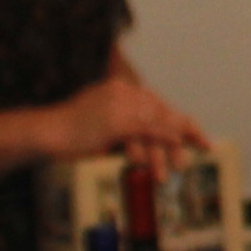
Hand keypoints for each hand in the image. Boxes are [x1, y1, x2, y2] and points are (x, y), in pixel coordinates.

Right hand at [52, 74, 201, 169]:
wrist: (46, 132)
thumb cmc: (67, 133)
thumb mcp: (97, 121)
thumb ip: (119, 124)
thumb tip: (139, 140)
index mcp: (119, 89)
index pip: (155, 103)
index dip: (175, 118)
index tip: (192, 132)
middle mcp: (123, 92)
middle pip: (162, 110)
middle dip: (184, 128)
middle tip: (204, 143)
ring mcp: (120, 105)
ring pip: (157, 122)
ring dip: (174, 142)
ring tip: (185, 161)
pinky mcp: (117, 121)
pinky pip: (148, 130)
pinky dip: (165, 139)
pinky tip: (178, 148)